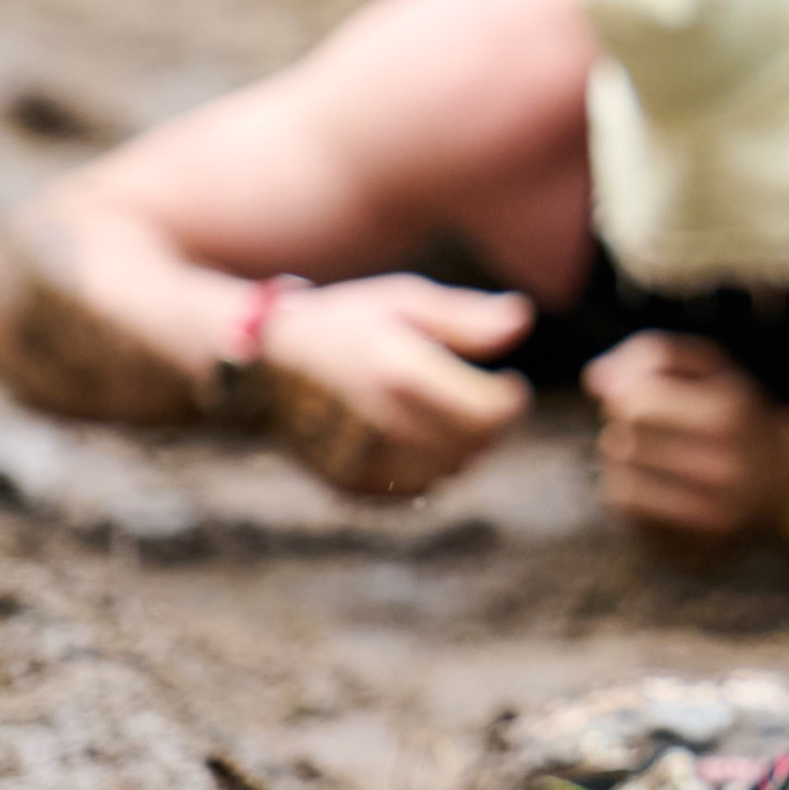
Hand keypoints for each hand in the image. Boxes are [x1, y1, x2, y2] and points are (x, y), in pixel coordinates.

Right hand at [254, 275, 533, 496]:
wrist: (265, 363)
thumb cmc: (344, 321)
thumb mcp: (403, 301)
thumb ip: (466, 318)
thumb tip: (523, 321)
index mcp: (400, 372)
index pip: (489, 413)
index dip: (511, 402)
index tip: (509, 385)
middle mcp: (382, 422)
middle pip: (474, 447)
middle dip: (490, 425)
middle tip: (484, 401)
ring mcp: (363, 458)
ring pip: (450, 472)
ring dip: (463, 448)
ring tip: (450, 415)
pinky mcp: (349, 483)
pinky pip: (415, 489)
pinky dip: (429, 467)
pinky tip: (417, 436)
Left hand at [584, 331, 788, 546]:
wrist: (785, 481)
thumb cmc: (735, 414)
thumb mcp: (712, 367)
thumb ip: (654, 354)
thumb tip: (595, 379)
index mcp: (728, 414)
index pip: (634, 403)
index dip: (622, 394)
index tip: (637, 395)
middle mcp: (723, 469)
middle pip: (623, 443)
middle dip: (620, 428)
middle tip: (641, 426)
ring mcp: (709, 516)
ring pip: (620, 486)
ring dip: (621, 465)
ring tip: (643, 455)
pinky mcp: (693, 548)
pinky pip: (631, 520)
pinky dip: (630, 497)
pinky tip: (652, 484)